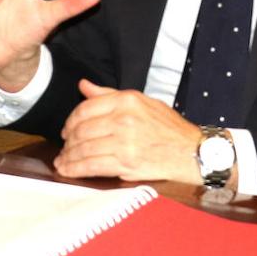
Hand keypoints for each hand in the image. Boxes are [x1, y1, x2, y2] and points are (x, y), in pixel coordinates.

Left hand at [54, 79, 202, 184]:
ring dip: (68, 157)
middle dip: (68, 141)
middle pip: (82, 130)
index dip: (70, 121)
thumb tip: (84, 86)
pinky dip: (76, 169)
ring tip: (62, 162)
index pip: (86, 109)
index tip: (66, 130)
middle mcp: (124, 119)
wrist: (194, 153)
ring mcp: (125, 142)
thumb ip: (109, 95)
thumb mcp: (143, 102)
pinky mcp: (127, 163)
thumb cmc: (169, 128)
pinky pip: (93, 165)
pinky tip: (68, 170)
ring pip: (84, 149)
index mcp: (127, 100)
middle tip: (64, 148)